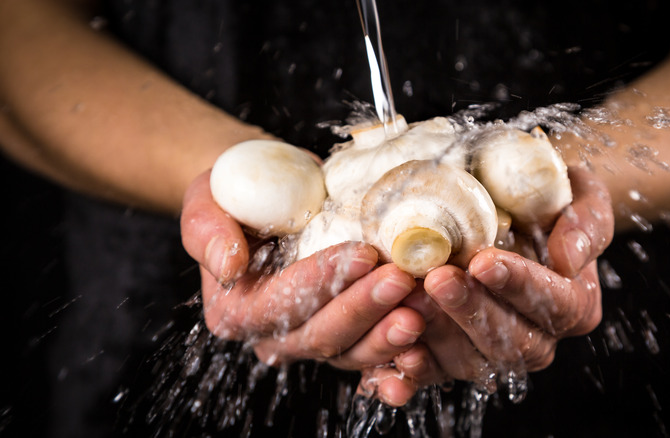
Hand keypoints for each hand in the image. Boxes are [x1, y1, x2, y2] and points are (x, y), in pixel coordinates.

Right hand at [181, 171, 424, 373]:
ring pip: (353, 350)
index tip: (362, 254)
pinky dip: (402, 347)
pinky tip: (431, 328)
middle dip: (365, 307)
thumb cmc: (236, 195)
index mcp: (235, 311)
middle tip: (403, 278)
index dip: (323, 281)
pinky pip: (374, 350)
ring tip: (425, 305)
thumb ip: (207, 231)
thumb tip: (229, 264)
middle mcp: (272, 335)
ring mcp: (311, 338)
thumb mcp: (206, 199)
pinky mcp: (345, 333)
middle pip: (322, 334)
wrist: (267, 198)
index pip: (281, 304)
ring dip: (390, 332)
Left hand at [369, 166, 613, 397]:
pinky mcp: (452, 359)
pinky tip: (392, 358)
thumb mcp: (581, 195)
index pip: (555, 304)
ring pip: (469, 361)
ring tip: (408, 301)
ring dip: (437, 335)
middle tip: (438, 278)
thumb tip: (569, 258)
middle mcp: (538, 338)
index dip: (519, 285)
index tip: (483, 261)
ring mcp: (492, 353)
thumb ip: (585, 223)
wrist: (508, 208)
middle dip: (471, 310)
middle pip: (510, 342)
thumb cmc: (546, 199)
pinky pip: (433, 374)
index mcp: (574, 304)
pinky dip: (411, 370)